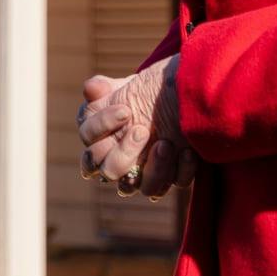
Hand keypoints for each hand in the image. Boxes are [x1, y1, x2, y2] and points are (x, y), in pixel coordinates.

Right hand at [77, 54, 197, 199]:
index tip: (126, 110)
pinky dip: (179, 171)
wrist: (174, 106)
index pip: (88, 137)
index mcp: (95, 139)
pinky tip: (188, 152)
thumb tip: (91, 88)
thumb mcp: (124, 87)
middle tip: (142, 130)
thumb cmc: (140, 96)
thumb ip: (104, 87)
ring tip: (166, 144)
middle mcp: (111, 163)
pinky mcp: (162, 184)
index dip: (104, 126)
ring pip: (135, 188)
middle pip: (108, 170)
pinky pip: (167, 188)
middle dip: (124, 152)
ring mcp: (136, 178)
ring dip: (152, 168)